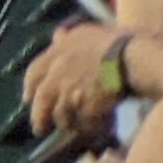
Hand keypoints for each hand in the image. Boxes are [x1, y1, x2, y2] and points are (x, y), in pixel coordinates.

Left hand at [25, 18, 121, 135]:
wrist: (135, 58)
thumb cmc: (118, 40)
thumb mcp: (89, 32)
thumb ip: (70, 37)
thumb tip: (57, 34)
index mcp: (58, 53)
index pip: (34, 72)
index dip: (29, 88)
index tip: (27, 99)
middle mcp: (59, 74)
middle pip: (42, 101)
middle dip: (39, 117)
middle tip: (40, 128)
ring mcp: (72, 93)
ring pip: (61, 116)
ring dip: (66, 124)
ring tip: (72, 130)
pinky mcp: (87, 109)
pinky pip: (84, 124)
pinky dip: (88, 128)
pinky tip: (95, 129)